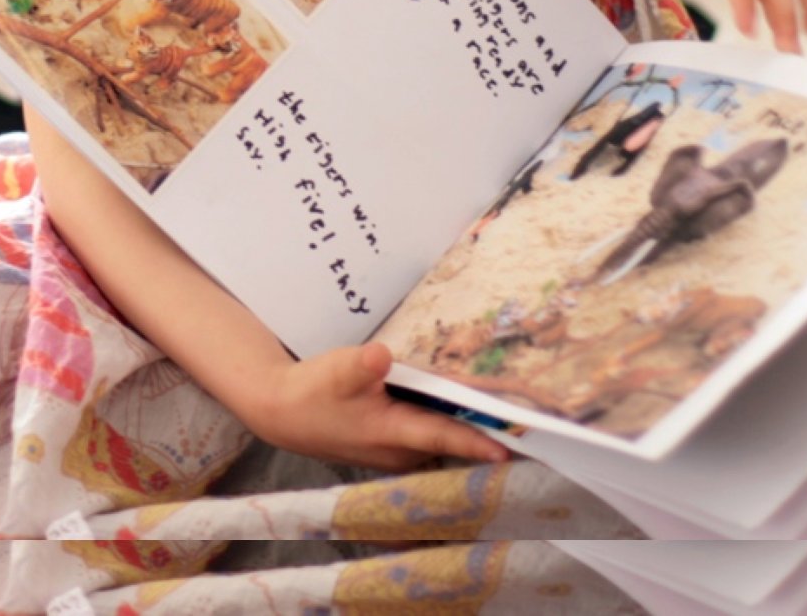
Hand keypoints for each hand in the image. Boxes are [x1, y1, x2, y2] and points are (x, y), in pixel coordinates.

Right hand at [241, 342, 510, 470]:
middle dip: (484, 427)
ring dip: (466, 423)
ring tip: (501, 405)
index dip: (475, 442)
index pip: (442, 438)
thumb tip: (382, 356)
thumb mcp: (336, 370)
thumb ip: (361, 365)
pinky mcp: (393, 444)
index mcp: (392, 433)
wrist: (282, 412)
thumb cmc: (312, 392)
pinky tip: (457, 401)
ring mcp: (398, 450)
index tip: (509, 449)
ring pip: (441, 436)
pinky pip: (429, 433)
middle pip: (452, 439)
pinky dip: (446, 420)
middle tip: (524, 412)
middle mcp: (401, 449)